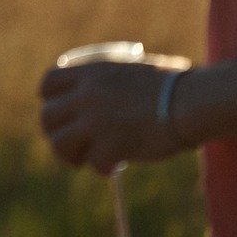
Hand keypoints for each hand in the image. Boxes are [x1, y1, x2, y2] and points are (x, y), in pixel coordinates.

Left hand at [38, 60, 188, 172]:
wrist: (189, 101)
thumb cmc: (172, 84)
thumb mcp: (132, 68)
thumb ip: (110, 79)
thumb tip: (102, 92)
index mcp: (90, 72)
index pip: (48, 83)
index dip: (50, 99)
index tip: (61, 112)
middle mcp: (86, 95)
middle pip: (47, 117)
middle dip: (56, 132)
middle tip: (72, 143)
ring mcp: (96, 121)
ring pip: (59, 143)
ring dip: (70, 155)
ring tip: (85, 160)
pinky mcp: (111, 146)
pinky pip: (93, 163)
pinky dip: (102, 168)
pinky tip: (114, 167)